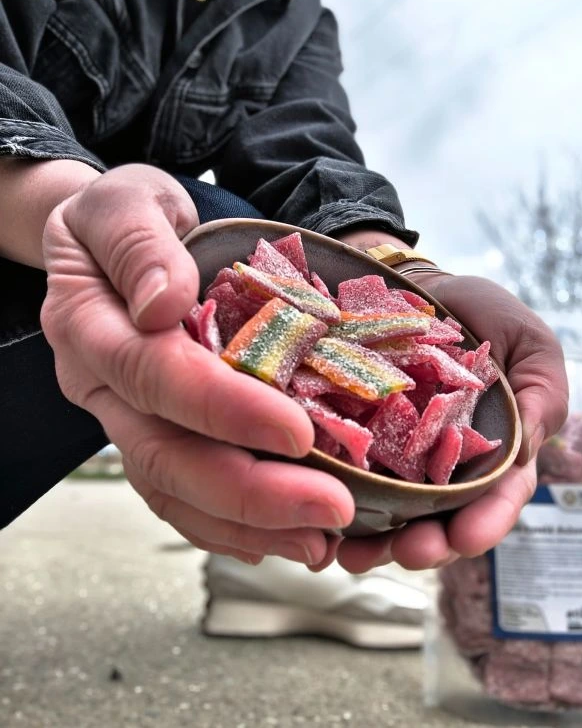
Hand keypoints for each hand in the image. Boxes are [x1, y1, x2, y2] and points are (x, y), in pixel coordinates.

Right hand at [41, 165, 353, 564]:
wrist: (110, 241)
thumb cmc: (127, 215)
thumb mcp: (130, 202)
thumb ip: (141, 245)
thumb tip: (164, 304)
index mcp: (89, 326)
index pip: (156, 376)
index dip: (224, 409)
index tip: (298, 432)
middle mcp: (102, 386)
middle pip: (165, 455)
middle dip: (250, 493)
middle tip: (330, 512)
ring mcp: (124, 417)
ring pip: (173, 489)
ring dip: (248, 524)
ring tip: (320, 542)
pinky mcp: (152, 431)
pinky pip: (180, 493)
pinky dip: (229, 524)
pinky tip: (281, 536)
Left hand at [335, 272, 568, 572]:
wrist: (417, 287)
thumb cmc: (481, 316)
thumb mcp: (529, 345)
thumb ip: (544, 394)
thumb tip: (527, 452)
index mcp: (493, 452)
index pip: (497, 499)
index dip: (485, 523)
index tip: (465, 537)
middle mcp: (445, 467)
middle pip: (441, 521)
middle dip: (428, 545)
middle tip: (409, 551)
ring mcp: (399, 459)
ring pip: (390, 514)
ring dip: (376, 541)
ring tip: (353, 554)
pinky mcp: (357, 442)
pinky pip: (347, 479)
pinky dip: (334, 502)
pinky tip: (318, 522)